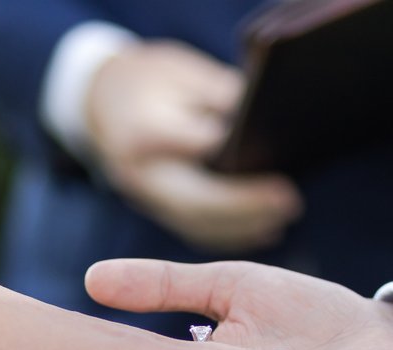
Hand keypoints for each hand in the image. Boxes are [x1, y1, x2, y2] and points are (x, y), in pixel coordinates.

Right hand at [85, 42, 302, 251]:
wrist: (103, 102)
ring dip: (244, 225)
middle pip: (196, 201)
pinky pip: (196, 231)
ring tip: (285, 216)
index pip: (190, 146)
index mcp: (142, 133)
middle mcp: (140, 175)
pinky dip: (231, 234)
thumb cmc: (150, 79)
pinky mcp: (157, 209)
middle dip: (245, 205)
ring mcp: (146, 198)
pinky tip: (265, 230)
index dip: (230, 157)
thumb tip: (261, 123)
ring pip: (198, 224)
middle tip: (289, 201)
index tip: (268, 162)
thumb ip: (219, 96)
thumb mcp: (183, 72)